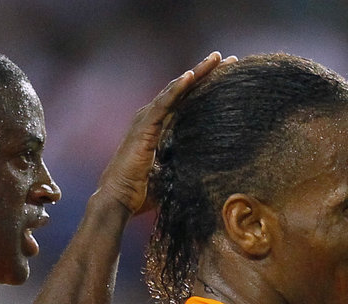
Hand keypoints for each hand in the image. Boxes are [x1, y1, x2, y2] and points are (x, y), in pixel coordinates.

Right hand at [95, 51, 235, 215]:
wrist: (118, 200)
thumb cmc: (140, 193)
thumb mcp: (171, 175)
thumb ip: (185, 166)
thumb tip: (210, 172)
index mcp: (158, 128)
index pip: (185, 102)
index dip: (205, 87)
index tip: (228, 76)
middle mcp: (151, 119)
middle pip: (182, 90)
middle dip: (205, 73)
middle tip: (228, 59)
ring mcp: (145, 121)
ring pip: (174, 91)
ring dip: (196, 73)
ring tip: (215, 58)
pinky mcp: (143, 128)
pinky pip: (163, 104)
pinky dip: (177, 89)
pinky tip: (191, 75)